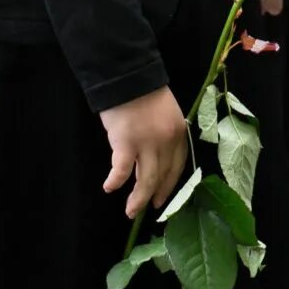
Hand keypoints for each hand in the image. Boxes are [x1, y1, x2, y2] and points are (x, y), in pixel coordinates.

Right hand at [98, 86, 190, 218]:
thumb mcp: (166, 113)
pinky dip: (116, 181)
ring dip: (138, 198)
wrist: (128, 77)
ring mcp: (147, 143)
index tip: (163, 199)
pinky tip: (109, 187)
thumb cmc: (144, 93)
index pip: (178, 166)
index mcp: (178, 133)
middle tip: (146, 209)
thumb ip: (165, 135)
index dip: (170, 185)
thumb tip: (156, 157)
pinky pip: (123, 170)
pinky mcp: (126, 143)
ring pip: (146, 179)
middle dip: (155, 196)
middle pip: (163, 175)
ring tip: (130, 211)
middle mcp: (167, 141)